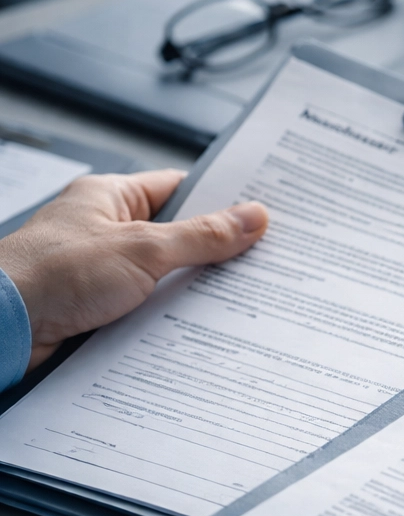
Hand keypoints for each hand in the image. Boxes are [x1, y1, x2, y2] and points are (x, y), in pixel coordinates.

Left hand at [0, 170, 267, 369]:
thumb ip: (202, 236)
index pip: (181, 188)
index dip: (224, 199)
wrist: (1, 327)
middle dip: (218, 250)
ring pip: (167, 275)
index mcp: (110, 197)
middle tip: (265, 260)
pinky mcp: (100, 308)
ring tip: (244, 297)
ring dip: (195, 288)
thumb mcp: (142, 249)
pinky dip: (174, 316)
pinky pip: (151, 307)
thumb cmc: (52, 274)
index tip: (265, 212)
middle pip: (179, 234)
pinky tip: (203, 326)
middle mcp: (105, 230)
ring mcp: (102, 271)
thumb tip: (253, 217)